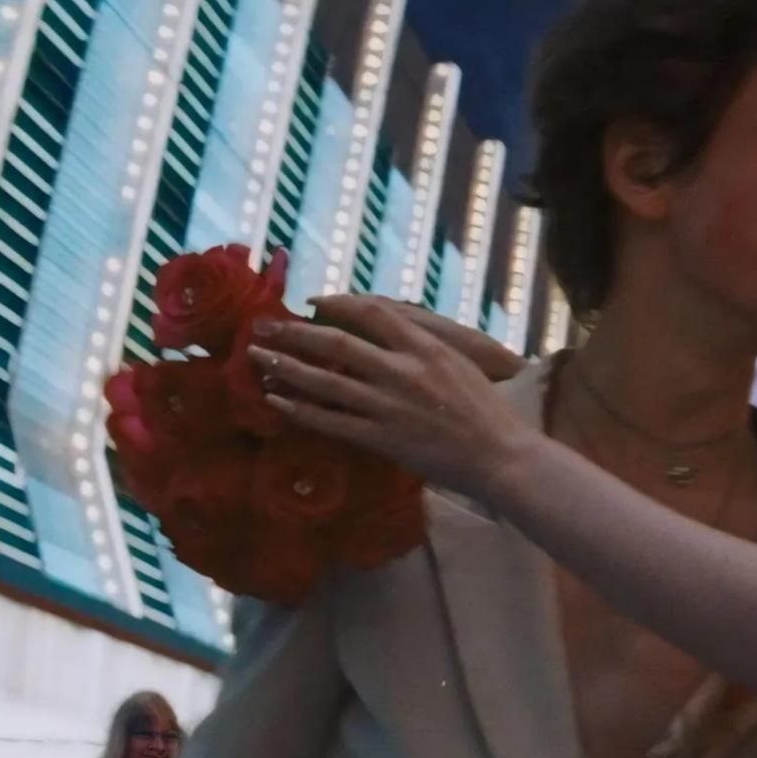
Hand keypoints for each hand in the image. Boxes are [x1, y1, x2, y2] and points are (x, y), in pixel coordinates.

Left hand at [248, 295, 537, 500]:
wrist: (499, 456)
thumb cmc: (486, 410)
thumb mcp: (460, 362)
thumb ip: (423, 344)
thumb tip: (387, 328)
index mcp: (426, 348)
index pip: (372, 313)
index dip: (336, 303)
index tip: (311, 302)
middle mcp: (403, 371)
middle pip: (336, 344)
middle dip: (294, 333)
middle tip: (261, 326)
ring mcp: (389, 406)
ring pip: (325, 383)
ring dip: (286, 369)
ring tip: (257, 359)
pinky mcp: (381, 439)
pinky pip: (331, 422)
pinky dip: (300, 411)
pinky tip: (277, 403)